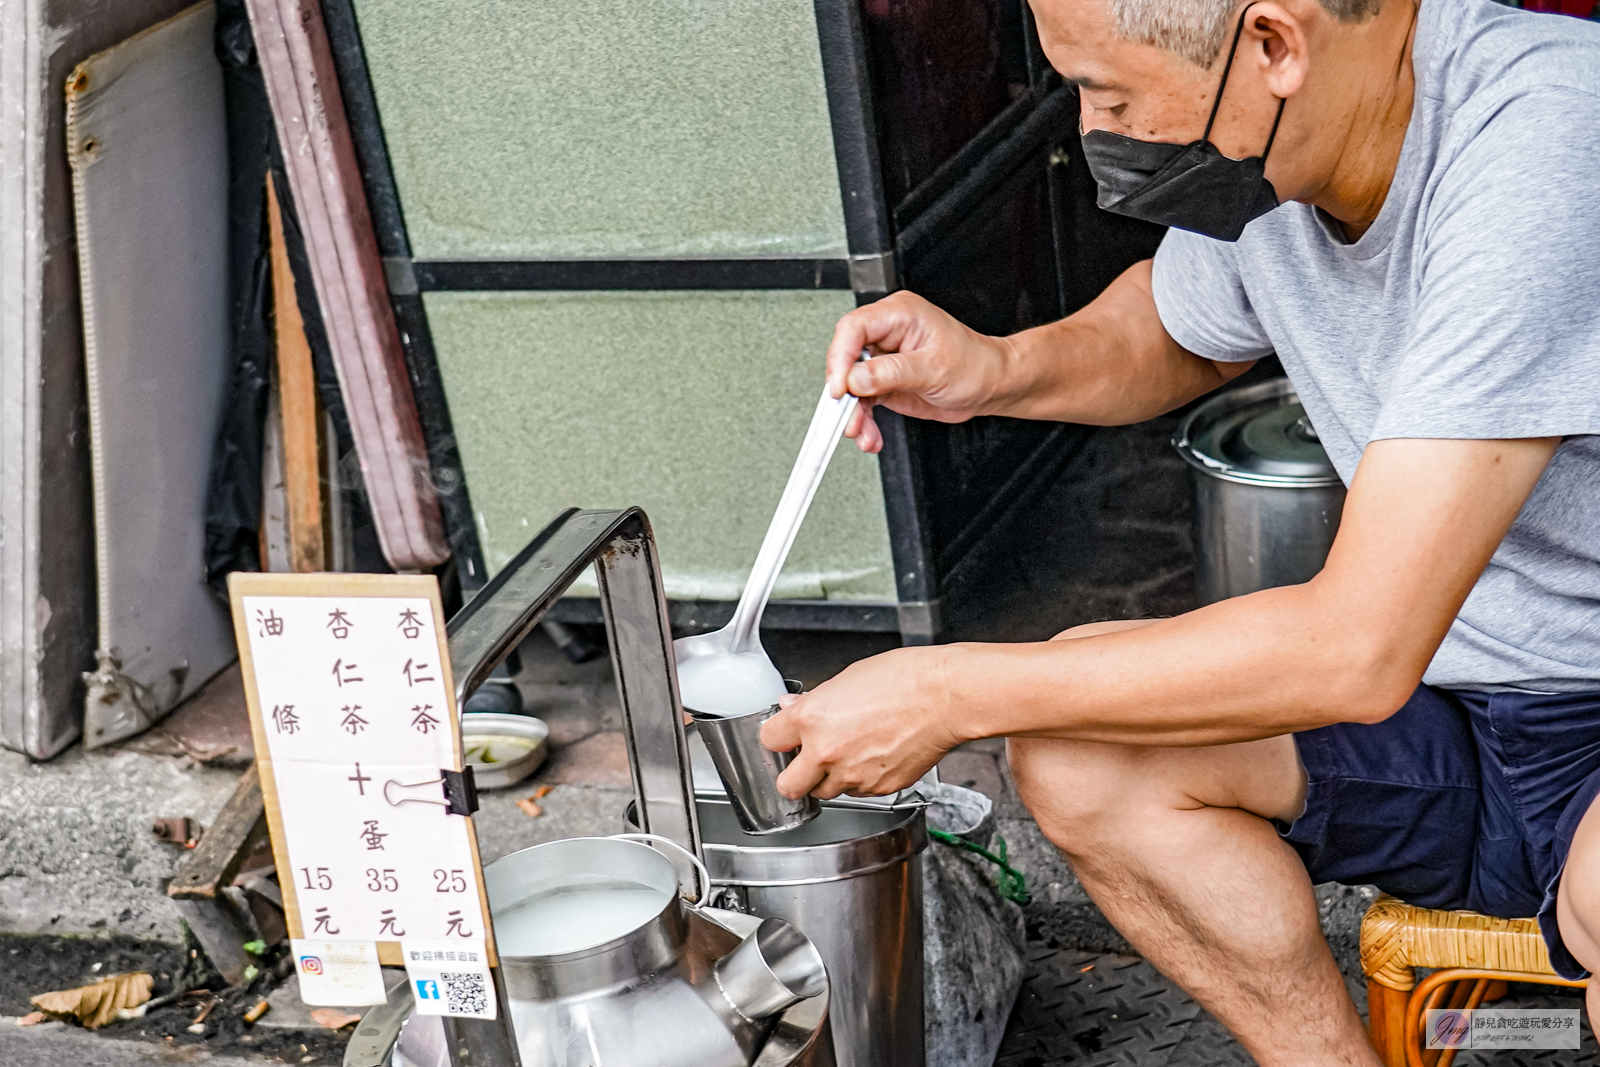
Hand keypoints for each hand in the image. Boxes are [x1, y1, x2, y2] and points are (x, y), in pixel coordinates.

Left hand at [760, 646, 967, 799]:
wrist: (944, 697)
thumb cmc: (903, 679)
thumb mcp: (847, 678)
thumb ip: (814, 701)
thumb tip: (793, 708)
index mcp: (811, 719)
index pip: (768, 741)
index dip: (777, 738)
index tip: (783, 738)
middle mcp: (826, 752)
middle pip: (788, 787)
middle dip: (794, 776)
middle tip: (805, 763)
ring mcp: (853, 775)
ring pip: (826, 792)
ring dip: (830, 779)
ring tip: (851, 753)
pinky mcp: (878, 788)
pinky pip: (859, 792)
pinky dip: (862, 780)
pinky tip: (875, 755)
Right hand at [825, 292, 1017, 452]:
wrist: (990, 386)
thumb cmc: (975, 364)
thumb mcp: (934, 368)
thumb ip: (892, 373)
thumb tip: (856, 379)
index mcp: (899, 315)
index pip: (854, 328)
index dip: (840, 358)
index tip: (840, 387)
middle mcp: (887, 334)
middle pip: (846, 359)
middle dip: (844, 393)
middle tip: (848, 416)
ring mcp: (884, 360)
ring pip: (851, 386)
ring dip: (853, 414)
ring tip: (863, 433)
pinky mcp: (884, 382)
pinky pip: (863, 402)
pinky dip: (864, 421)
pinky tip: (871, 435)